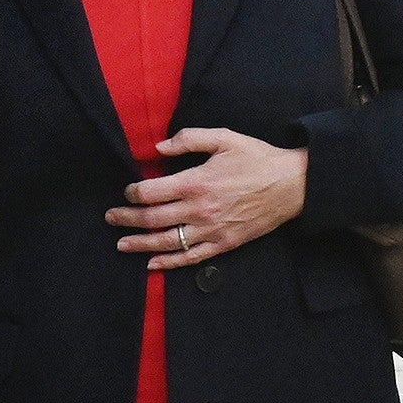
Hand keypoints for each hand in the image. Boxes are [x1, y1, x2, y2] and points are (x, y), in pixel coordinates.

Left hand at [106, 127, 307, 269]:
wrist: (291, 186)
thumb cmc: (257, 159)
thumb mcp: (224, 138)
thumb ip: (189, 139)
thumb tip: (158, 148)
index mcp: (196, 182)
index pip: (151, 192)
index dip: (133, 192)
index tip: (128, 191)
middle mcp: (199, 210)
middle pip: (152, 219)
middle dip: (127, 218)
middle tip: (111, 217)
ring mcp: (210, 230)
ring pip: (166, 242)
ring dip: (140, 244)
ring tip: (122, 243)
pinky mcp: (223, 243)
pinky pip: (190, 257)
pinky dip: (169, 262)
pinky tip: (152, 264)